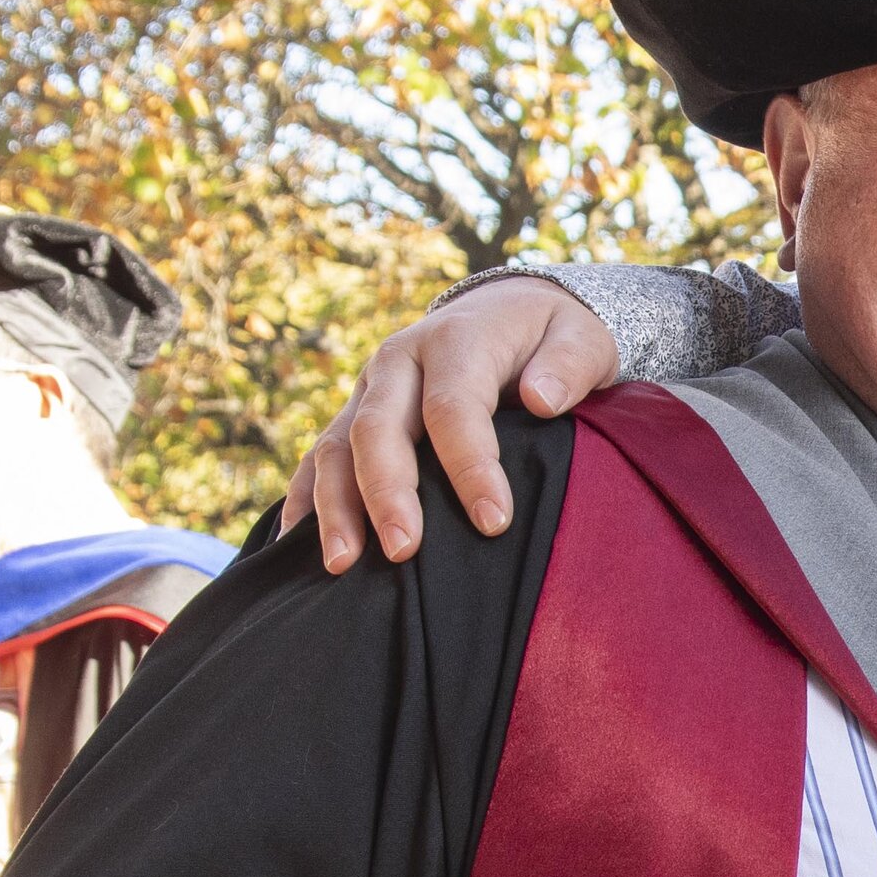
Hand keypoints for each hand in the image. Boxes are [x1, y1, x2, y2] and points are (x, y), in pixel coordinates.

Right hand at [279, 278, 620, 572]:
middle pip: (379, 427)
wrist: (510, 312)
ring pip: (337, 445)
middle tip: (402, 551)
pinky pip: (320, 457)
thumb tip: (541, 399)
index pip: (454, 407)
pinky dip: (305, 498)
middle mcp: (400, 360)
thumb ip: (569, 367)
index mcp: (455, 340)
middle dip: (387, 493)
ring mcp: (370, 388)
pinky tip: (295, 544)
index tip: (494, 522)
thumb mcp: (582, 339)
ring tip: (341, 564)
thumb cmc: (552, 338)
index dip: (470, 466)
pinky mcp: (354, 413)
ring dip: (335, 505)